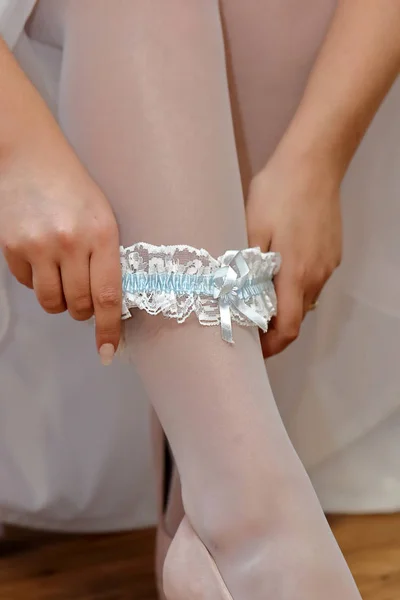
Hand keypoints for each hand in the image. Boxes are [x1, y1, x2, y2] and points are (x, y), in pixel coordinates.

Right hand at [0, 134, 120, 364]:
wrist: (31, 157)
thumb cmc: (75, 188)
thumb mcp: (103, 218)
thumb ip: (106, 258)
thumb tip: (107, 304)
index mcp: (102, 235)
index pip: (108, 296)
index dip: (109, 329)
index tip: (109, 350)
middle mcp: (70, 242)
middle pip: (77, 305)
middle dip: (82, 311)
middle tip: (82, 300)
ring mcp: (38, 245)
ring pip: (50, 302)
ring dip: (59, 301)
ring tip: (61, 279)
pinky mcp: (12, 247)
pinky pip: (27, 285)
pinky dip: (36, 281)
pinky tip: (40, 259)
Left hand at [246, 149, 341, 357]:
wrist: (314, 162)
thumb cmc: (277, 193)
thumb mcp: (251, 229)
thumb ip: (245, 267)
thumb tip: (234, 297)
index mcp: (295, 275)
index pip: (287, 329)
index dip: (270, 346)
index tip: (252, 349)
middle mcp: (317, 276)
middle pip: (297, 317)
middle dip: (273, 326)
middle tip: (246, 318)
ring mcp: (328, 265)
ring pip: (305, 299)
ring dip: (284, 305)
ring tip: (259, 294)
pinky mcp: (333, 253)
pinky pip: (313, 280)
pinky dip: (296, 286)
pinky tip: (279, 269)